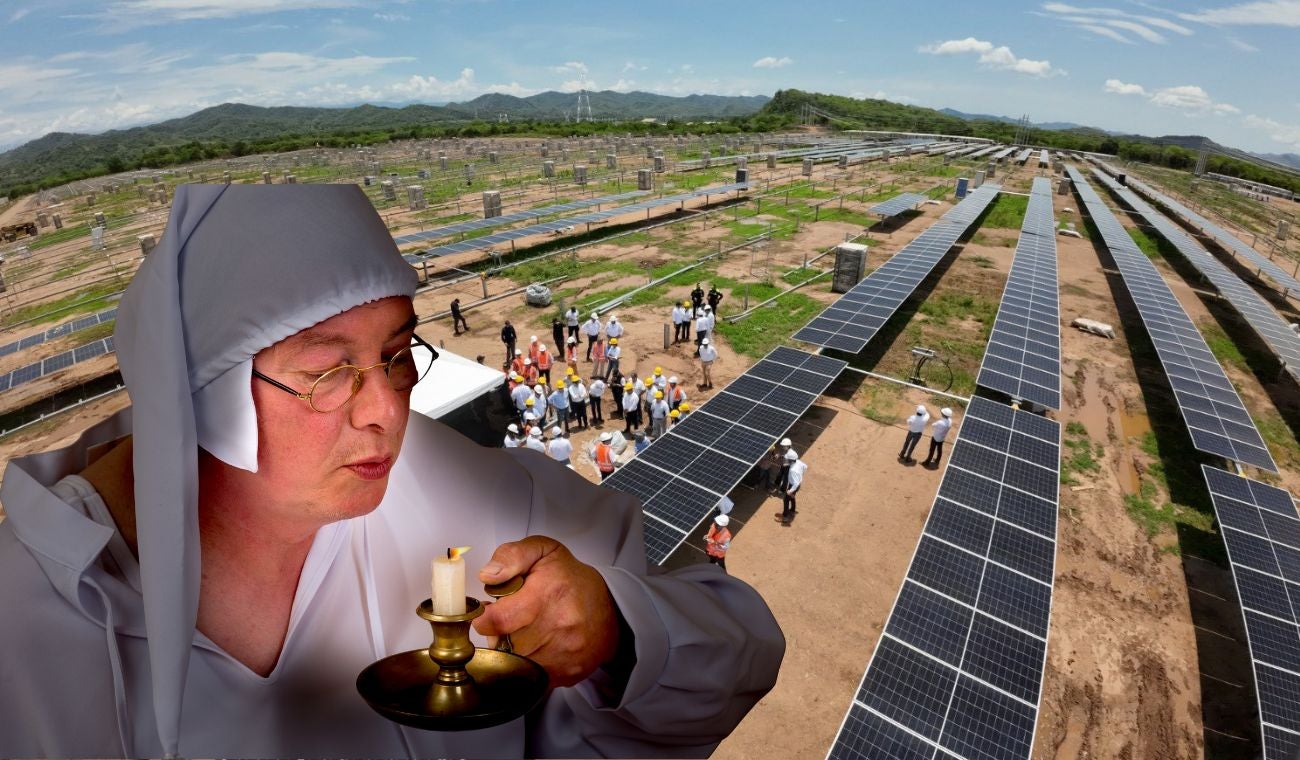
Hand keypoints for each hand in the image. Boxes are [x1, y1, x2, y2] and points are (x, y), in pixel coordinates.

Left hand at [474, 536, 620, 687]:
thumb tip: (488, 575)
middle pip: (502, 644)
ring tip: (524, 632)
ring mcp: (562, 655)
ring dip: (511, 650)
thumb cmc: (572, 580)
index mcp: (547, 594)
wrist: (611, 611)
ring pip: (513, 663)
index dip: (485, 617)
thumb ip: (511, 556)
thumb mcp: (544, 551)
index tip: (489, 611)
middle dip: (498, 633)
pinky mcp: (565, 674)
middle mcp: (557, 627)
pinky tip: (538, 646)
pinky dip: (527, 664)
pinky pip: (529, 676)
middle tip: (510, 619)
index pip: (497, 620)